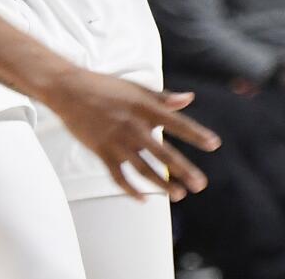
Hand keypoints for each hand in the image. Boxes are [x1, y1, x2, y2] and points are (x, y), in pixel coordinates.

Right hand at [45, 69, 219, 201]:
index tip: (214, 144)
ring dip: (162, 184)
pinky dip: (131, 189)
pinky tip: (143, 198)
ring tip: (179, 195)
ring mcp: (117, 141)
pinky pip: (118, 177)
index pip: (176, 123)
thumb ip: (162, 97)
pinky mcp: (101, 152)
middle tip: (200, 184)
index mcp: (144, 107)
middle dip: (183, 170)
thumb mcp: (136, 88)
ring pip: (143, 169)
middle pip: (163, 153)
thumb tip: (188, 98)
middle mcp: (133, 126)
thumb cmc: (105, 86)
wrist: (70, 90)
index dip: (196, 134)